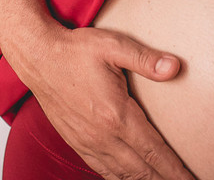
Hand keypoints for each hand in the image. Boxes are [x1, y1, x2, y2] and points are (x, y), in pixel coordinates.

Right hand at [15, 25, 195, 179]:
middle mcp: (103, 135)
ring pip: (122, 174)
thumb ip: (145, 59)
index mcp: (116, 115)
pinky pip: (102, 169)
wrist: (38, 57)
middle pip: (142, 170)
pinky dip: (119, 178)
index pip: (154, 152)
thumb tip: (175, 67)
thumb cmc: (76, 50)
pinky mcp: (76, 141)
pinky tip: (129, 178)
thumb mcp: (113, 46)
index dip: (176, 170)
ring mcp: (88, 142)